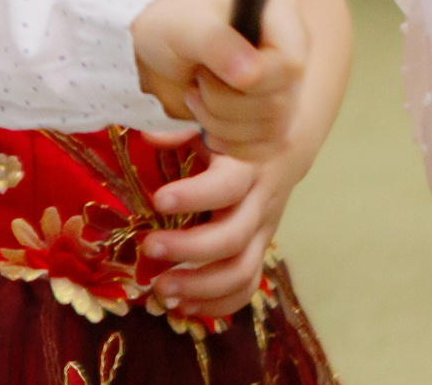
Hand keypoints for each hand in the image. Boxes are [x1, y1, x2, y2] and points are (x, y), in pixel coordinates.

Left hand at [130, 0, 306, 160]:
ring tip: (196, 94)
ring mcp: (289, 89)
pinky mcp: (277, 121)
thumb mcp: (182, 26)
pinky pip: (266, 150)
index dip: (252, 77)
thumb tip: (252, 75)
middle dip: (222, 100)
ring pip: (273, 130)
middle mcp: (293, 52)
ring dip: (220, 122)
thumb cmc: (171, 28)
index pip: (290, 64)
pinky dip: (229, 144)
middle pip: (279, 102)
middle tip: (196, 78)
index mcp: (280, 16)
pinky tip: (208, 124)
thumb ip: (215, 42)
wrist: (158, 55)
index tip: (206, 71)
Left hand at [135, 144, 299, 319]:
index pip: (226, 186)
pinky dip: (217, 304)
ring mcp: (263, 233)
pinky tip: (183, 308)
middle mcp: (259, 204)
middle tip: (149, 249)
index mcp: (246, 166)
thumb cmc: (234, 133)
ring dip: (201, 288)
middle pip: (233, 239)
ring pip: (242, 272)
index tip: (157, 200)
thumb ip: (181, 128)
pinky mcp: (260, 251)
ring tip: (160, 290)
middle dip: (189, 250)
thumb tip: (147, 136)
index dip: (194, 196)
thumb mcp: (212, 122)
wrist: (284, 148)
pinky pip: (246, 287)